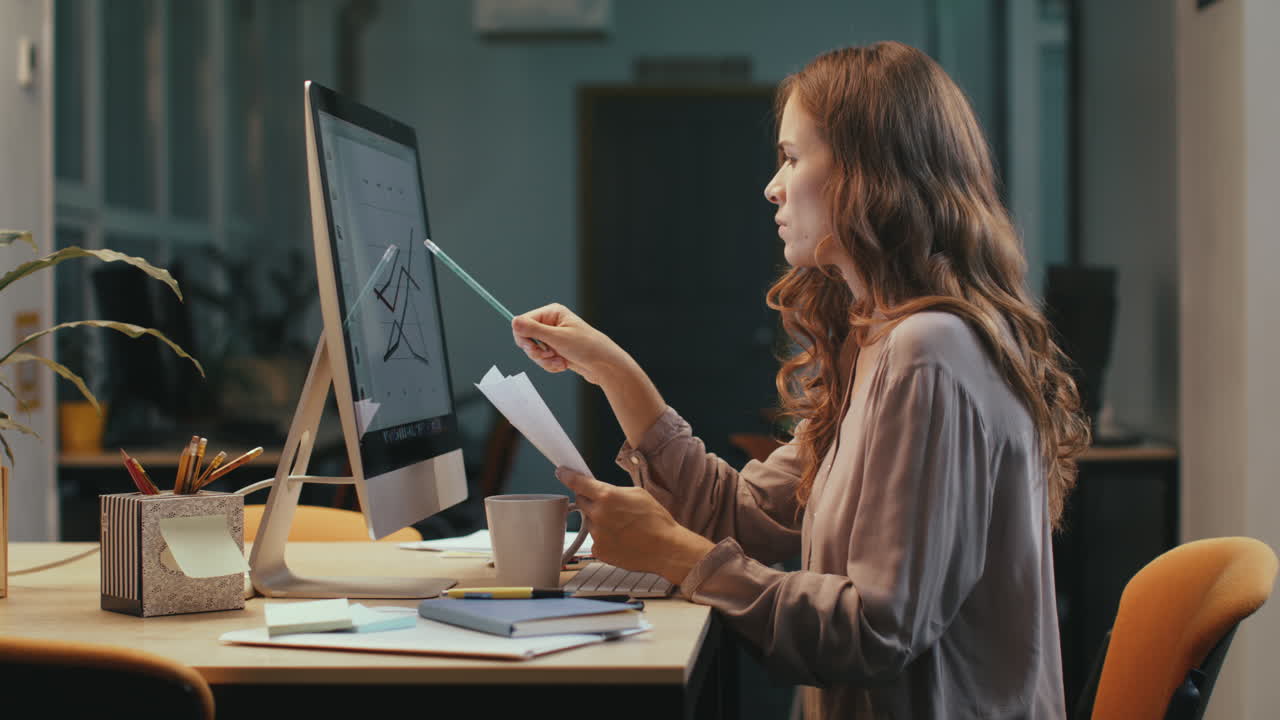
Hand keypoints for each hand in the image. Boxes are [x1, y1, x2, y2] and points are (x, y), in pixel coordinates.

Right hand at [512, 303, 624, 385]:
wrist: (605, 365)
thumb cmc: (587, 347)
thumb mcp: (557, 338)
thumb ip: (533, 330)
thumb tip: (514, 322)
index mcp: (552, 313)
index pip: (523, 321)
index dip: (524, 337)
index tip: (531, 348)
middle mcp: (551, 323)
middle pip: (526, 338)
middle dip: (536, 352)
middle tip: (548, 356)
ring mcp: (553, 338)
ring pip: (534, 351)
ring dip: (545, 361)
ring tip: (561, 362)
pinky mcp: (556, 351)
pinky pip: (543, 360)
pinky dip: (550, 365)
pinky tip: (564, 365)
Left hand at [556, 467, 714, 584]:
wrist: (666, 548)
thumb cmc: (657, 521)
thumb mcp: (638, 494)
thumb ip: (614, 490)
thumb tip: (600, 490)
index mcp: (607, 496)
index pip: (578, 483)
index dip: (567, 476)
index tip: (561, 473)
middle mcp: (598, 515)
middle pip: (582, 502)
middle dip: (591, 500)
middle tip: (610, 506)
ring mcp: (597, 534)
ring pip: (589, 522)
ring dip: (599, 521)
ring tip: (622, 526)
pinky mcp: (599, 550)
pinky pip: (596, 539)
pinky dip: (605, 537)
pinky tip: (621, 538)